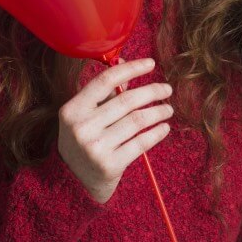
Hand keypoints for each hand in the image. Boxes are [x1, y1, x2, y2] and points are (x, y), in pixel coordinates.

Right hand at [56, 57, 173, 203]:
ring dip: (158, 112)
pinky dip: (157, 133)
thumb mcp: (85, 115)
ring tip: (168, 109)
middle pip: (126, 100)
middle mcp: (81, 127)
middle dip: (152, 91)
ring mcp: (95, 148)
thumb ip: (104, 92)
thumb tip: (125, 60)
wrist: (72, 182)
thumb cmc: (84, 139)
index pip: (106, 80)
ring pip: (137, 120)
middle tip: (167, 89)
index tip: (151, 64)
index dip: (131, 68)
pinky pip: (141, 143)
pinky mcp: (109, 165)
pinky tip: (164, 127)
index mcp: (72, 109)